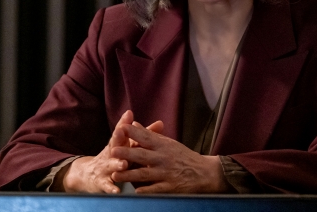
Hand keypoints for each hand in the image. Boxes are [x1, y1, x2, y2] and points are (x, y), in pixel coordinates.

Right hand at [55, 110, 162, 192]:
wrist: (90, 174)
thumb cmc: (115, 156)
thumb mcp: (127, 144)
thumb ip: (144, 135)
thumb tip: (161, 122)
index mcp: (118, 144)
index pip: (121, 131)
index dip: (125, 123)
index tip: (129, 114)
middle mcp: (111, 154)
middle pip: (114, 145)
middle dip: (118, 139)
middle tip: (122, 133)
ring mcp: (105, 168)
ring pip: (111, 165)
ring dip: (117, 164)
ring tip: (123, 164)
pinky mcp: (102, 183)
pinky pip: (108, 186)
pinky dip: (112, 188)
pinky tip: (117, 191)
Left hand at [110, 124, 229, 193]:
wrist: (203, 172)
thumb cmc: (183, 156)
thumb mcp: (168, 142)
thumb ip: (149, 135)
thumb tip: (133, 124)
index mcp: (162, 145)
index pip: (146, 137)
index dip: (133, 133)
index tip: (121, 128)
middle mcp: (163, 158)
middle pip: (142, 155)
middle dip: (127, 153)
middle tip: (113, 151)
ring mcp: (166, 173)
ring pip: (145, 174)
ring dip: (130, 175)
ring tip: (115, 176)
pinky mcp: (170, 186)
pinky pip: (157, 189)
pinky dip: (147, 190)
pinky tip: (137, 192)